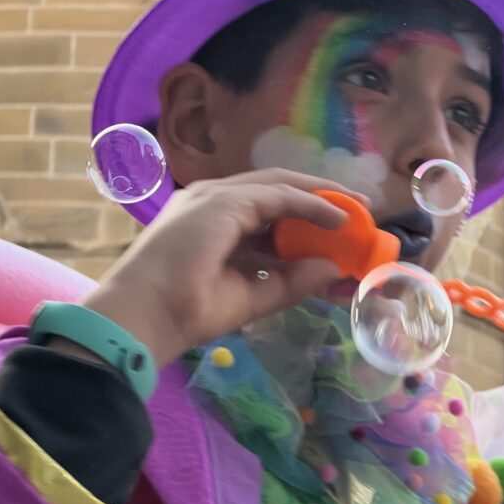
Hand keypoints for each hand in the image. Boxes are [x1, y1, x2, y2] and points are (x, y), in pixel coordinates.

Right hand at [81, 169, 368, 365]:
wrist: (144, 318)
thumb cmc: (186, 312)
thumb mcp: (253, 296)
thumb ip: (293, 281)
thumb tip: (334, 269)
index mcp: (212, 222)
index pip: (268, 210)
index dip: (306, 217)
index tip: (340, 231)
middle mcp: (213, 201)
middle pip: (278, 190)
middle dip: (321, 198)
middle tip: (359, 212)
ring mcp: (216, 196)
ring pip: (281, 186)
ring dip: (322, 197)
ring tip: (357, 212)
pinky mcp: (224, 201)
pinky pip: (280, 196)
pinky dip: (312, 204)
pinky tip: (338, 218)